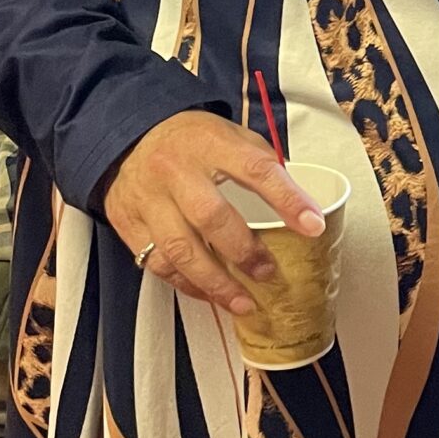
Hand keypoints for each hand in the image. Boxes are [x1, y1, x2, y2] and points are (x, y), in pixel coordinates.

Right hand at [100, 111, 323, 314]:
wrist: (131, 136)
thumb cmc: (191, 140)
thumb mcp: (231, 136)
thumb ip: (262, 168)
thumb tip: (299, 207)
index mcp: (209, 143)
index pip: (255, 170)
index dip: (287, 199)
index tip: (311, 224)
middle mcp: (175, 170)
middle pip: (210, 217)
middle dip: (244, 251)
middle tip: (268, 273)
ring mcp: (147, 198)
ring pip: (180, 250)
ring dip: (215, 282)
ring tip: (242, 301)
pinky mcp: (127, 222)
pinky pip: (157, 262)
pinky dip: (186, 283)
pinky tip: (208, 292)